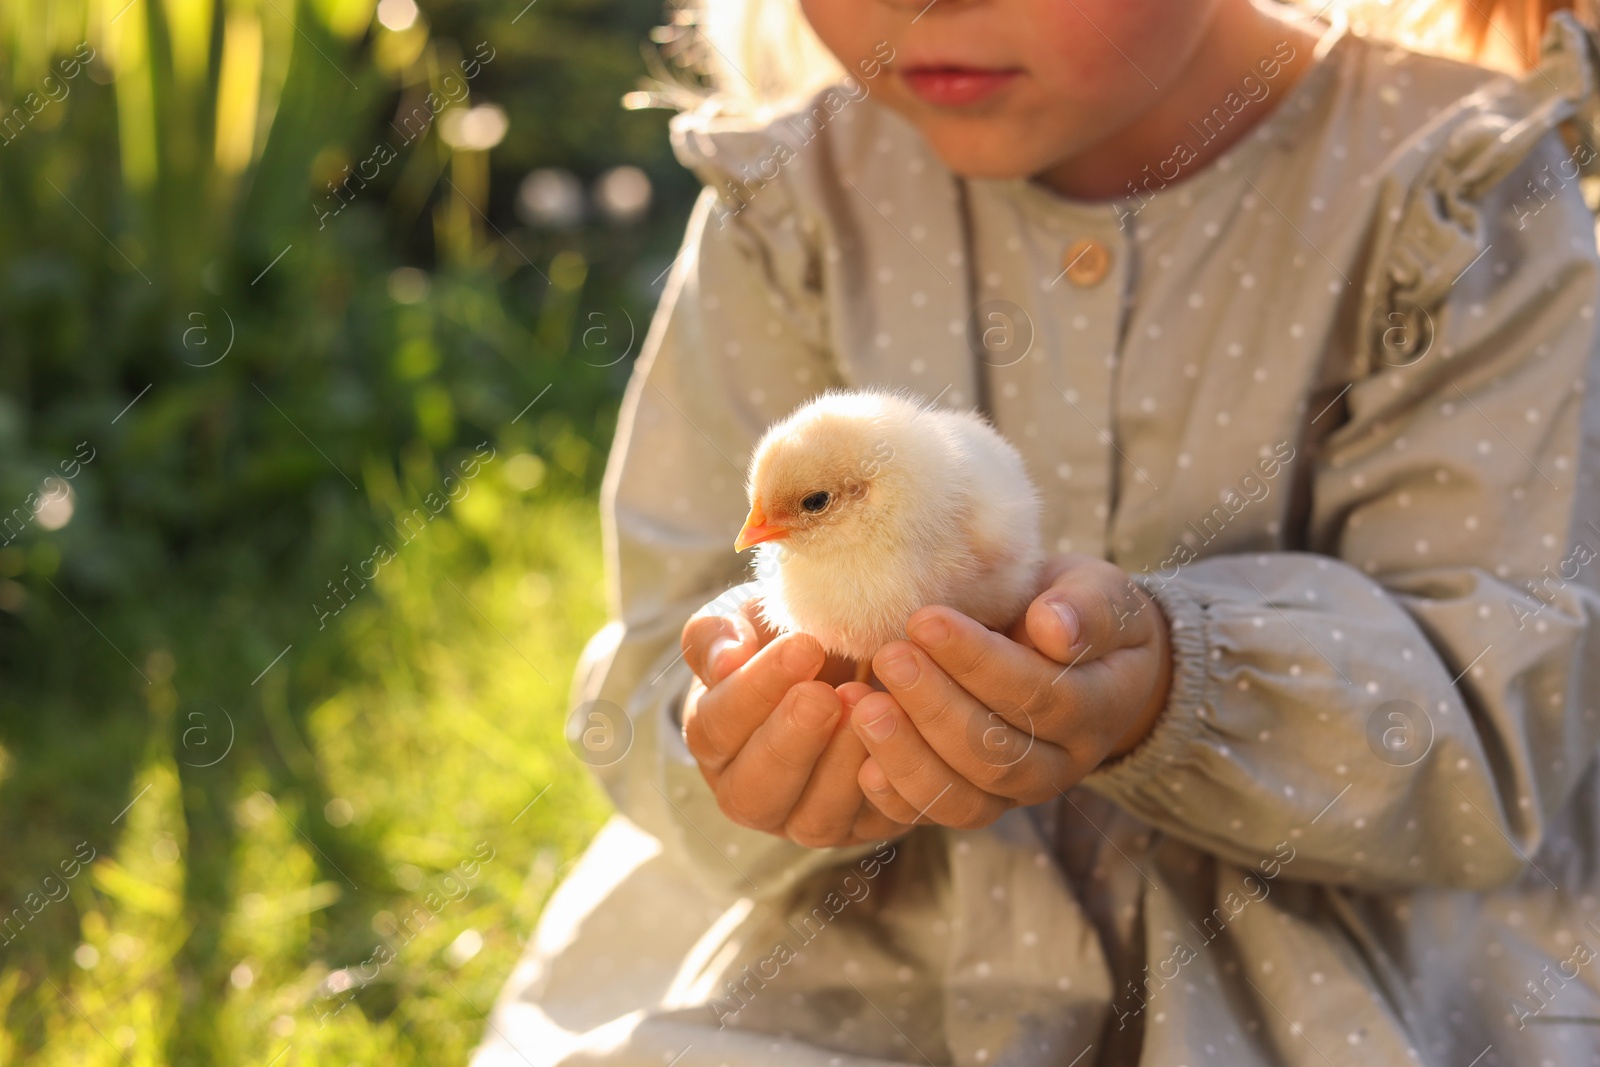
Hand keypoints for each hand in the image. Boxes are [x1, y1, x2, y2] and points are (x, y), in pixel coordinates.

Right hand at [679, 598, 913, 846]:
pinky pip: (874, 824)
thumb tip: (725, 661)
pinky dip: (889, 787)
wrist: (858, 655)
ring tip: (867, 707)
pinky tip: (902, 739)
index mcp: (715, 741)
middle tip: (825, 695)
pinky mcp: (864, 827)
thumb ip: (720, 632)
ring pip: (815, 819)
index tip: (802, 646)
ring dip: (841, 765)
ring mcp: (808, 819)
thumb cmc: (789, 639)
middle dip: (790, 742)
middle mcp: (752, 793)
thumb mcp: (748, 622)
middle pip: (753, 793)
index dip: (756, 690)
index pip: (717, 727)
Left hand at [847, 554, 1172, 828]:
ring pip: (965, 798)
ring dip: (909, 754)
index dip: (981, 663)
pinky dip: (897, 795)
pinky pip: (936, 814)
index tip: (926, 620)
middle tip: (889, 656)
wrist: (1069, 651)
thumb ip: (1086, 608)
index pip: (1040, 696)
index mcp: (1099, 709)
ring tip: (864, 705)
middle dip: (936, 707)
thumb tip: (1054, 628)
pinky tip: (861, 764)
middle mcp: (1060, 764)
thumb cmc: (1074, 609)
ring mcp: (1016, 792)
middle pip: (998, 754)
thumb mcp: (1097, 592)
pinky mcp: (975, 802)